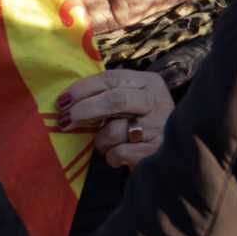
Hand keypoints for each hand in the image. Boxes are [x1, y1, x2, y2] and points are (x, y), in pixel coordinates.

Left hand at [56, 69, 174, 167]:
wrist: (174, 149)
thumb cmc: (141, 122)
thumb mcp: (131, 101)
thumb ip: (106, 96)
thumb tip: (67, 102)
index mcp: (148, 82)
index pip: (111, 79)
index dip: (83, 89)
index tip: (62, 101)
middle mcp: (157, 101)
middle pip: (115, 100)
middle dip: (85, 110)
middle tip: (65, 121)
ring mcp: (159, 127)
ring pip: (114, 131)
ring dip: (100, 140)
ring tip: (104, 143)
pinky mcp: (156, 151)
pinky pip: (120, 153)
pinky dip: (111, 157)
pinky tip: (116, 155)